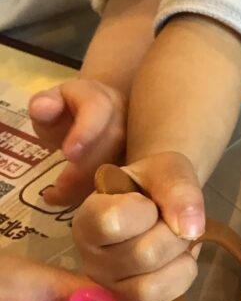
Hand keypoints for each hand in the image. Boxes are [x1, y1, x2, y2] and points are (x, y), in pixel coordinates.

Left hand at [28, 80, 126, 206]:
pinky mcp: (139, 163)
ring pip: (123, 165)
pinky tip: (73, 202)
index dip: (85, 132)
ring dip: (90, 186)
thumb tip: (42, 109)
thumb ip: (45, 104)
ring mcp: (137, 142)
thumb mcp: (53, 102)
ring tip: (59, 197)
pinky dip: (99, 196)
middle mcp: (126, 119)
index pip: (98, 110)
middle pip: (113, 142)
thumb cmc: (71, 110)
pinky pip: (124, 181)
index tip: (67, 154)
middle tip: (56, 189)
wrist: (102, 113)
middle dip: (85, 169)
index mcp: (103, 99)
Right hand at [72, 152, 205, 300]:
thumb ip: (178, 189)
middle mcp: (91, 259)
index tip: (149, 202)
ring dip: (180, 266)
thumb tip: (190, 228)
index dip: (146, 212)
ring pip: (150, 291)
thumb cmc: (155, 186)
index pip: (114, 222)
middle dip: (174, 236)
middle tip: (175, 225)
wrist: (159, 201)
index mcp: (89, 219)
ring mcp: (110, 289)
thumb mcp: (168, 169)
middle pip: (144, 257)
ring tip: (179, 249)